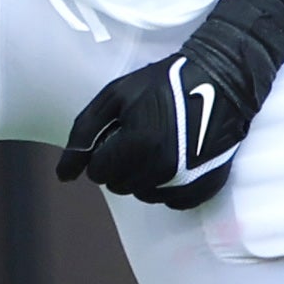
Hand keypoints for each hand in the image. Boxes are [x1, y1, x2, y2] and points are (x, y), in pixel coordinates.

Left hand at [54, 21, 263, 208]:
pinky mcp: (204, 188)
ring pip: (144, 195)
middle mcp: (163, 169)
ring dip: (143, 175)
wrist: (219, 81)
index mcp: (139, 144)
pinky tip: (176, 158)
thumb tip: (63, 176)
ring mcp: (186, 182)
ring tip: (157, 144)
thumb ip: (84, 133)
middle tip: (138, 136)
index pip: (98, 173)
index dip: (104, 151)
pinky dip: (168, 185)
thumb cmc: (163, 84)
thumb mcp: (115, 95)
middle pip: (120, 186)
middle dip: (121, 164)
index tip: (119, 133)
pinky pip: (171, 202)